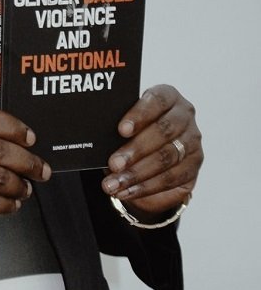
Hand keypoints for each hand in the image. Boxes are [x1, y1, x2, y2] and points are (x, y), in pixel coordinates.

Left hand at [102, 85, 202, 217]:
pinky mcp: (193, 167)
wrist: (147, 154)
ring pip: (166, 158)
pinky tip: (126, 191)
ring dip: (137, 174)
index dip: (140, 114)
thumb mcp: (123, 124)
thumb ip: (116, 125)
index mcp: (168, 97)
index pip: (158, 99)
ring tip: (113, 184)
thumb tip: (96, 137)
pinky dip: (145, 187)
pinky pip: (170, 179)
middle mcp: (184, 117)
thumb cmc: (132, 131)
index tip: (121, 130)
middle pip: (163, 131)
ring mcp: (192, 143)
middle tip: (113, 164)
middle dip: (136, 150)